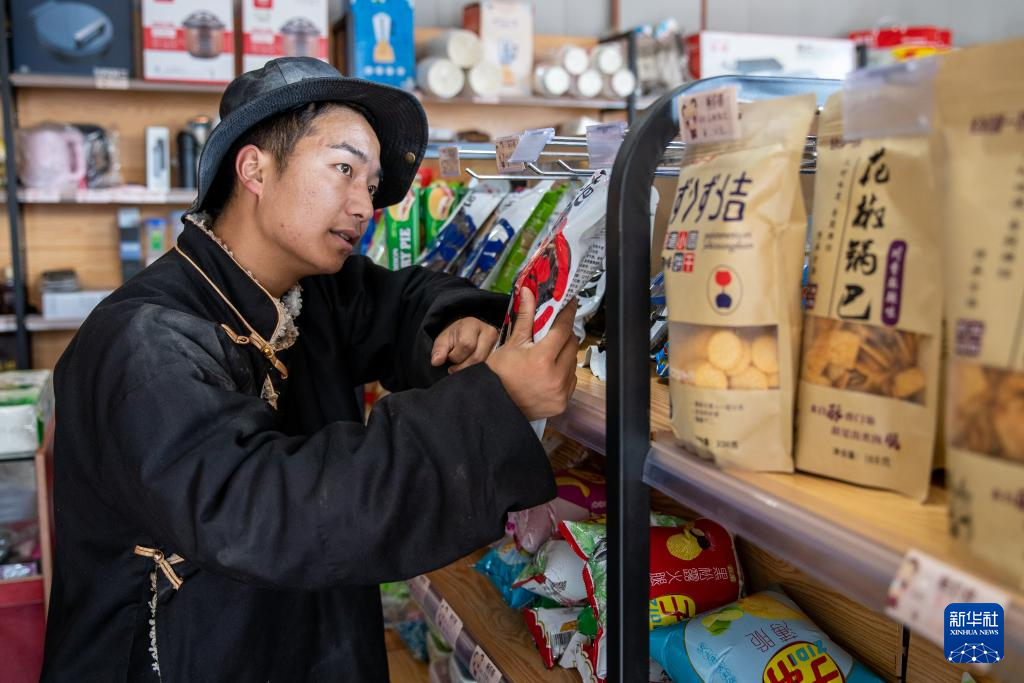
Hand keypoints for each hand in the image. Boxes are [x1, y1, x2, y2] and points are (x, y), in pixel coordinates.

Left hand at [431, 317, 499, 373]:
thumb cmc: (454, 337)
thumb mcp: (443, 340)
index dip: (455, 355)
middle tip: (455, 365)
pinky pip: (491, 367)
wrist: (468, 333)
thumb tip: (436, 362)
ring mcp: (498, 343)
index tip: (450, 357)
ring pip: (485, 364)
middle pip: (477, 357)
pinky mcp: (501, 353)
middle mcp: (489, 332)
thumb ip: (438, 350)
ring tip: (463, 365)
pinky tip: (472, 369)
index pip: (467, 345)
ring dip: (471, 369)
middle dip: (463, 365)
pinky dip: (480, 370)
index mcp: (472, 324)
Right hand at [485, 289, 579, 420]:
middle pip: (572, 344)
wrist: (495, 405)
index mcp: (542, 359)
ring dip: (565, 353)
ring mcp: (561, 391)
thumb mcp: (511, 344)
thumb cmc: (500, 373)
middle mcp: (556, 376)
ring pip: (573, 362)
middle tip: (554, 330)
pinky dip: (564, 372)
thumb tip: (528, 292)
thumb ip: (525, 318)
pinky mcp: (563, 403)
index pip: (562, 329)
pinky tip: (550, 371)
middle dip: (564, 334)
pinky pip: (571, 379)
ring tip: (550, 353)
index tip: (570, 302)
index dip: (567, 313)